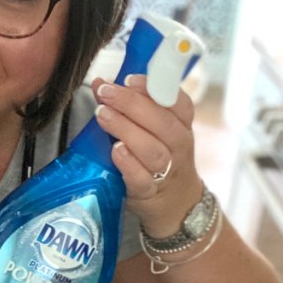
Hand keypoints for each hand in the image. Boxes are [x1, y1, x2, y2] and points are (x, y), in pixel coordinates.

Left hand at [90, 75, 202, 235]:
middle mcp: (179, 145)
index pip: (177, 101)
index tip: (129, 78)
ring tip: (103, 115)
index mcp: (181, 124)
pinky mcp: (150, 192)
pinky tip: (115, 151)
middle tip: (105, 93)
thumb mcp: (155, 129)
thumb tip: (101, 83)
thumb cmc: (159, 157)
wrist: (175, 203)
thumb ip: (132, 106)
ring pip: (152, 149)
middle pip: (162, 122)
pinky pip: (142, 178)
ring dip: (126, 129)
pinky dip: (128, 164)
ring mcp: (167, 170)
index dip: (153, 88)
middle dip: (131, 104)